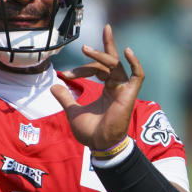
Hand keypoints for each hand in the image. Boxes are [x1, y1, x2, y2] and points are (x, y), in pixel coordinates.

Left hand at [51, 25, 143, 151]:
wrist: (99, 145)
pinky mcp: (130, 94)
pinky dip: (135, 63)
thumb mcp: (73, 111)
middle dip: (99, 51)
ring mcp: (124, 89)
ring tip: (85, 49)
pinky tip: (127, 51)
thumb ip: (66, 98)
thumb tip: (53, 86)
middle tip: (82, 46)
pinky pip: (138, 76)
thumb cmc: (90, 132)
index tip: (66, 74)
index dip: (82, 68)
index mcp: (107, 89)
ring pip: (115, 65)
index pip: (99, 68)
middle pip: (109, 62)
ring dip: (101, 56)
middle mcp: (117, 86)